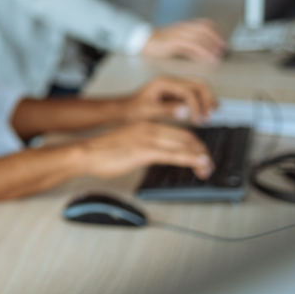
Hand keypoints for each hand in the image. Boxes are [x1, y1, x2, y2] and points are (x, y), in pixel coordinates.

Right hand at [76, 121, 212, 180]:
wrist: (86, 153)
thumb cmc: (103, 151)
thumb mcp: (129, 142)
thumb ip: (146, 145)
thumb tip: (159, 156)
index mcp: (147, 124)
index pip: (180, 132)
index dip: (195, 145)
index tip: (200, 156)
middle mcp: (151, 128)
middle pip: (187, 137)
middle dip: (202, 151)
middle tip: (208, 164)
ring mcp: (149, 138)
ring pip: (185, 144)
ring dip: (201, 157)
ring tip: (207, 168)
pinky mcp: (145, 150)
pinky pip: (175, 154)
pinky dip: (192, 159)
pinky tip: (200, 164)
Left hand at [123, 75, 217, 124]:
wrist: (124, 109)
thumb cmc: (133, 110)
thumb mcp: (148, 112)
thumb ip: (166, 110)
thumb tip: (185, 111)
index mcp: (163, 82)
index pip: (188, 91)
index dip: (196, 106)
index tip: (198, 120)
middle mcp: (170, 80)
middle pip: (198, 84)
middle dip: (207, 99)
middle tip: (210, 115)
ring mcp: (174, 85)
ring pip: (199, 86)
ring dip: (207, 99)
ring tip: (211, 114)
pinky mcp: (176, 92)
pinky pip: (194, 93)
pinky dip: (202, 100)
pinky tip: (207, 111)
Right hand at [142, 19, 226, 62]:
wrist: (145, 41)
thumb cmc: (162, 43)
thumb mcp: (179, 43)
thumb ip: (192, 47)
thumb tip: (205, 54)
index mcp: (186, 26)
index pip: (205, 24)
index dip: (216, 32)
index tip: (223, 41)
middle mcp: (184, 28)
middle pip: (205, 29)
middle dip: (216, 39)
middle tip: (223, 49)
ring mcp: (178, 34)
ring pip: (199, 36)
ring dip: (211, 46)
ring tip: (217, 56)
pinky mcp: (174, 42)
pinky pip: (191, 45)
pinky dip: (202, 51)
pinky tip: (206, 58)